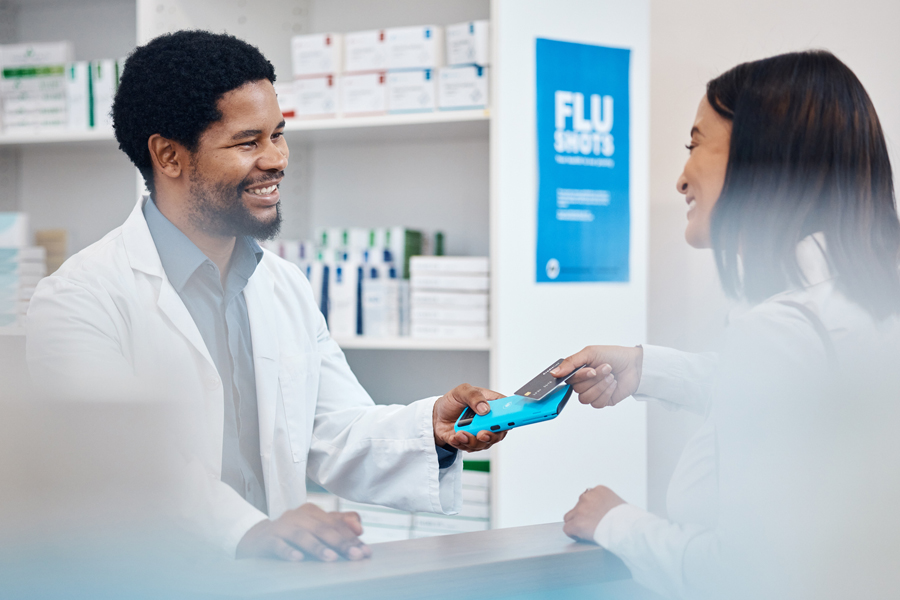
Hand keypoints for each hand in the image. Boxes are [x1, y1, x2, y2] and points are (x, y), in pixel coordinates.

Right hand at [236, 503, 370, 561]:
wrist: (255, 540)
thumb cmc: (291, 535)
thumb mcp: (315, 527)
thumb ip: (338, 524)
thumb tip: (359, 526)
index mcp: (312, 512)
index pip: (336, 525)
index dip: (352, 538)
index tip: (366, 552)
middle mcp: (298, 516)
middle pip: (323, 529)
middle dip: (341, 543)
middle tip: (356, 556)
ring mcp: (282, 527)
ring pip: (302, 536)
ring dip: (317, 547)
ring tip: (332, 558)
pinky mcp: (267, 540)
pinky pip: (278, 545)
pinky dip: (288, 551)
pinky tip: (298, 559)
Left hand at [433, 383, 506, 451]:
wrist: (437, 415)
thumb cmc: (453, 401)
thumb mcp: (462, 391)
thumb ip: (474, 396)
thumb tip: (485, 408)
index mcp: (491, 405)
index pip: (509, 412)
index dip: (512, 418)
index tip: (506, 422)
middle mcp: (488, 421)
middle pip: (499, 433)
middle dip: (491, 436)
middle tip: (481, 433)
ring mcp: (479, 433)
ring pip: (484, 444)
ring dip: (472, 441)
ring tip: (461, 433)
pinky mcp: (468, 442)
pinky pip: (469, 448)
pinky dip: (462, 444)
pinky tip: (455, 437)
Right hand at [551, 345, 642, 408]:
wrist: (635, 365)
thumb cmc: (614, 355)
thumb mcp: (589, 353)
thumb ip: (570, 363)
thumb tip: (554, 373)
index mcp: (578, 371)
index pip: (567, 379)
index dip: (579, 377)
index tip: (590, 370)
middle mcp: (583, 382)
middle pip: (577, 389)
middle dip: (594, 378)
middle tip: (606, 368)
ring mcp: (593, 392)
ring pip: (585, 398)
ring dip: (600, 386)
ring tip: (611, 376)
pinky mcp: (603, 401)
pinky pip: (597, 403)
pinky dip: (606, 393)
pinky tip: (613, 384)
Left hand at [563, 485, 625, 541]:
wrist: (628, 529)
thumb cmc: (629, 520)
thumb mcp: (619, 504)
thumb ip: (607, 503)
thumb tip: (604, 512)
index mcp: (599, 490)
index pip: (588, 497)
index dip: (591, 509)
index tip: (596, 517)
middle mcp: (587, 497)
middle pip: (578, 506)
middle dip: (583, 515)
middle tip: (592, 525)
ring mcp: (581, 510)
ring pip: (570, 517)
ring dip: (576, 523)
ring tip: (586, 532)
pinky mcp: (577, 523)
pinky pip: (567, 529)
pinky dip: (573, 534)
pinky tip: (580, 537)